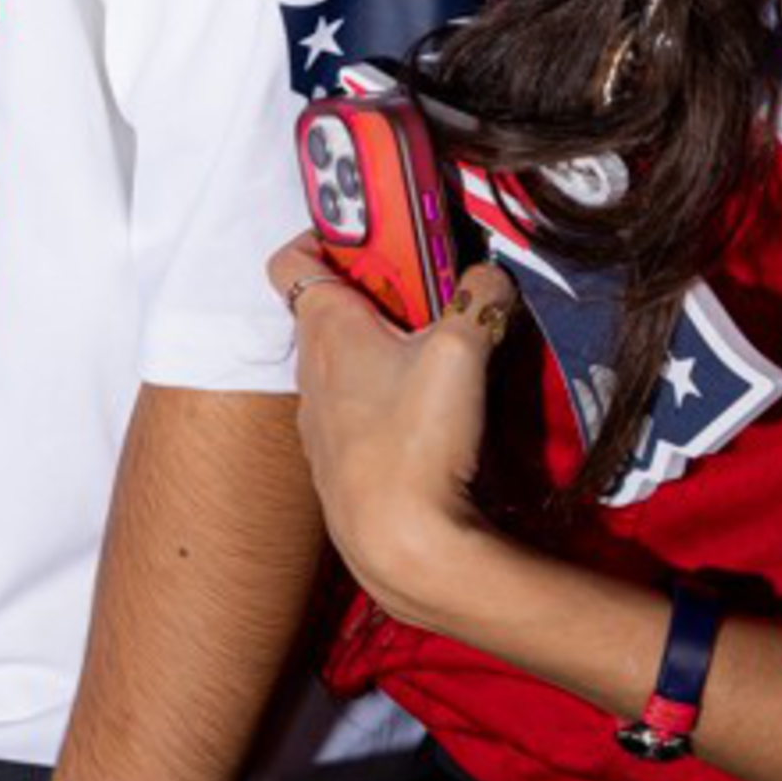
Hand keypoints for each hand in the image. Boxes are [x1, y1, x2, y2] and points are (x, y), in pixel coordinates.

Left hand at [273, 236, 514, 623]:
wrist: (399, 543)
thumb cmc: (415, 441)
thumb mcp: (460, 351)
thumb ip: (479, 299)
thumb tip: (489, 276)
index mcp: (325, 327)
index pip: (292, 258)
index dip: (326, 238)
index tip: (377, 237)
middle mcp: (311, 367)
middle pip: (331, 307)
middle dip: (380, 294)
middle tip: (433, 296)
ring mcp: (321, 416)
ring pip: (346, 360)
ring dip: (386, 348)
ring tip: (442, 357)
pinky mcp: (341, 457)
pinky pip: (359, 408)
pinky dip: (387, 397)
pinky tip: (432, 417)